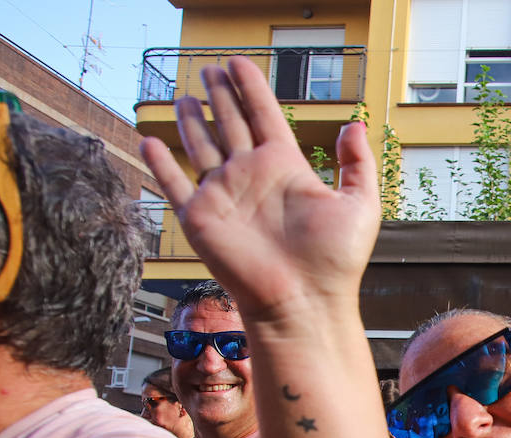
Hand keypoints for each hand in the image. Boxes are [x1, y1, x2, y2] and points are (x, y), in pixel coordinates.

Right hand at [139, 58, 380, 323]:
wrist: (303, 302)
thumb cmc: (335, 261)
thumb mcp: (360, 204)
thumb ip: (358, 163)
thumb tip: (354, 124)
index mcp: (285, 167)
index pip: (263, 115)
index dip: (251, 88)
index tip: (238, 63)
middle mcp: (251, 177)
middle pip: (231, 124)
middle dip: (220, 96)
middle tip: (209, 69)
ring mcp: (224, 196)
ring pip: (202, 148)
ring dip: (192, 122)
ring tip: (185, 97)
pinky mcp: (200, 219)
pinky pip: (174, 185)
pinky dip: (160, 164)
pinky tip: (150, 141)